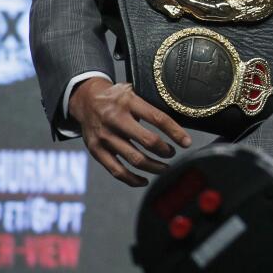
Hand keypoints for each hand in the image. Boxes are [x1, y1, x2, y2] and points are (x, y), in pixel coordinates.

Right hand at [68, 78, 190, 186]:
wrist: (85, 99)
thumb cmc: (116, 97)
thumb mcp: (133, 91)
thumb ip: (150, 104)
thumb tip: (178, 118)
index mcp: (129, 102)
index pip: (158, 118)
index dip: (175, 132)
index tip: (187, 142)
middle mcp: (115, 119)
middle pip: (148, 141)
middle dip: (165, 151)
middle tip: (172, 153)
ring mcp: (104, 137)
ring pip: (135, 159)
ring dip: (154, 166)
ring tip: (164, 166)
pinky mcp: (96, 150)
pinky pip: (116, 170)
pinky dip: (132, 179)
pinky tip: (144, 180)